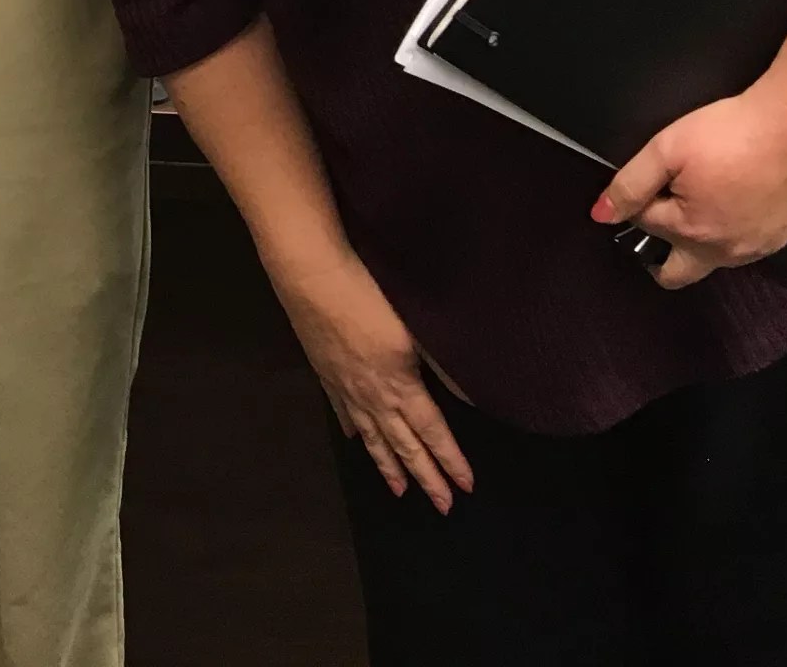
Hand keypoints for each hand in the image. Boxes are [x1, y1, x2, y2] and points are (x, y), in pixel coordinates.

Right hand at [271, 252, 474, 511]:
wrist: (313, 279)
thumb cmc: (369, 297)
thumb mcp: (415, 329)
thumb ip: (443, 366)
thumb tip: (473, 398)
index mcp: (401, 386)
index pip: (433, 432)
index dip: (451, 461)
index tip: (466, 487)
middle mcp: (374, 397)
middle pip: (404, 445)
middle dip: (425, 477)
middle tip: (442, 507)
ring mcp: (346, 388)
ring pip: (372, 437)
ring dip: (389, 466)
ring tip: (400, 491)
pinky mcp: (325, 373)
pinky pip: (343, 412)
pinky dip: (354, 431)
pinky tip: (356, 440)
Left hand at [593, 86, 786, 288]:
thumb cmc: (730, 133)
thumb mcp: (667, 149)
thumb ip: (630, 185)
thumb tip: (600, 216)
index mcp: (691, 233)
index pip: (644, 224)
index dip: (640, 198)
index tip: (654, 175)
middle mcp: (725, 253)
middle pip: (676, 272)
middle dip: (658, 252)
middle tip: (660, 212)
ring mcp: (758, 250)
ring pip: (712, 260)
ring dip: (697, 241)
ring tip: (700, 197)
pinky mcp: (784, 238)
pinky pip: (743, 248)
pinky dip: (729, 232)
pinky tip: (735, 198)